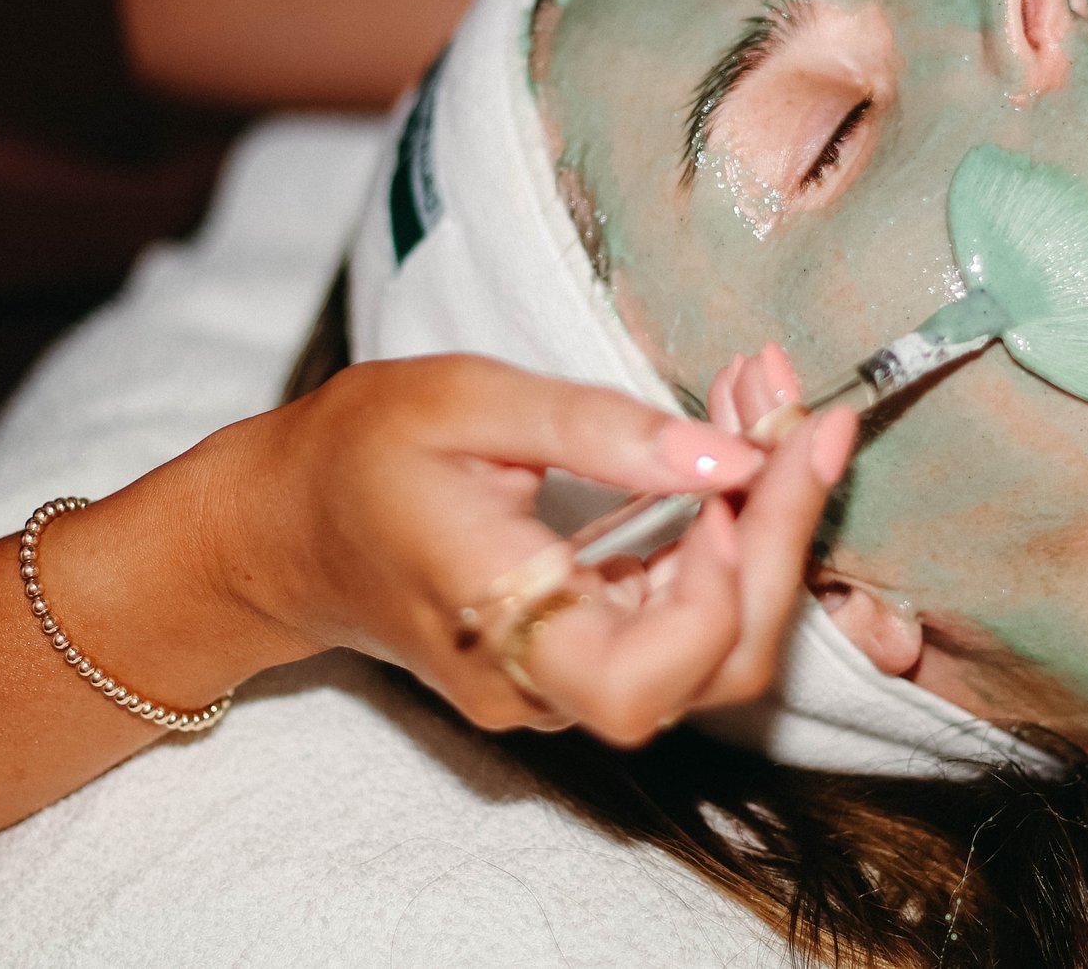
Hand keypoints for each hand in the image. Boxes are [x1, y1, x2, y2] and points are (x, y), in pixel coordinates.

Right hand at [225, 351, 851, 744]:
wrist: (283, 527)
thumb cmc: (357, 452)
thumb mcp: (465, 401)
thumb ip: (597, 429)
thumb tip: (728, 458)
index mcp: (494, 623)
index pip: (645, 677)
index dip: (721, 592)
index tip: (741, 471)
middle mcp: (536, 683)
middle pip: (710, 670)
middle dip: (783, 545)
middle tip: (804, 419)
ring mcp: (559, 687)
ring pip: (711, 654)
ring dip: (767, 538)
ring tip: (769, 411)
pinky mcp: (579, 663)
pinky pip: (678, 626)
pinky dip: (728, 544)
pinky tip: (733, 454)